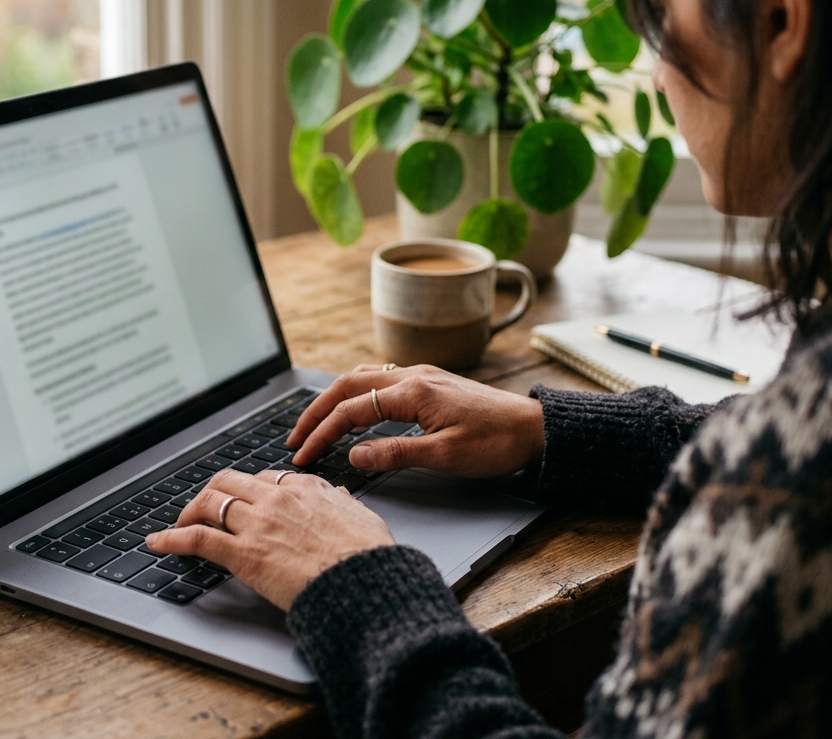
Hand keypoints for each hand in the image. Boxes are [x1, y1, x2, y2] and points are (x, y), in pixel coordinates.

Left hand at [145, 468, 393, 609]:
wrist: (362, 582)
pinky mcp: (243, 554)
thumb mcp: (362, 517)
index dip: (248, 489)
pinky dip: (171, 539)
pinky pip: (197, 539)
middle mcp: (276, 499)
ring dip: (189, 512)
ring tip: (178, 524)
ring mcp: (257, 525)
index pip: (265, 478)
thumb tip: (340, 495)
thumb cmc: (367, 557)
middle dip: (212, 492)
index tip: (242, 499)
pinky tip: (157, 543)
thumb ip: (343, 503)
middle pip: (229, 480)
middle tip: (203, 508)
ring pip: (209, 502)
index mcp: (305, 489)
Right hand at [286, 364, 545, 477]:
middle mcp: (412, 375)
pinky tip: (353, 409)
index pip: (351, 410)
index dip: (322, 434)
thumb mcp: (446, 457)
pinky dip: (355, 394)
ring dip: (334, 399)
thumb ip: (395, 453)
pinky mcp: (430, 382)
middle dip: (316, 411)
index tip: (303, 456)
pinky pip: (380, 380)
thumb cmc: (497, 443)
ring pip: (362, 377)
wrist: (536, 429)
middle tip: (295, 438)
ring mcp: (421, 375)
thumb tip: (353, 456)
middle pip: (347, 385)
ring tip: (315, 424)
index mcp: (413, 392)